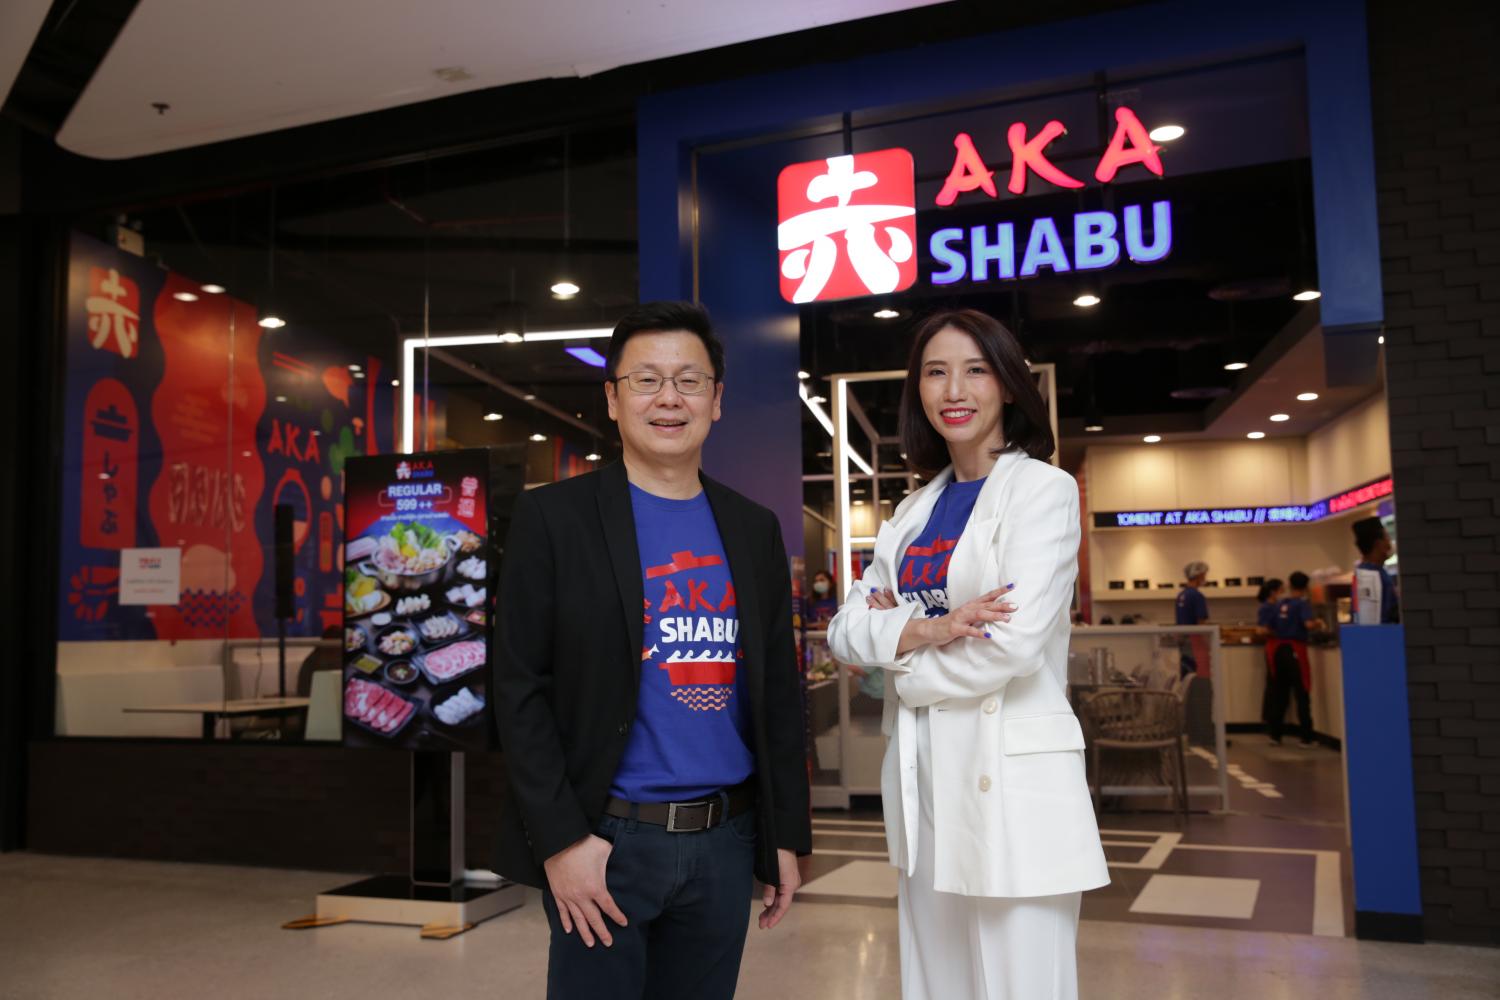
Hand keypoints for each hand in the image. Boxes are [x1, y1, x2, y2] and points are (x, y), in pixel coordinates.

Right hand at [543, 834, 627, 947]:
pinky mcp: (558, 893)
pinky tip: (569, 930)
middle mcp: (581, 896)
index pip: (609, 907)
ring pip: (578, 919)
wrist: (558, 843)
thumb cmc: (583, 845)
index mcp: (595, 887)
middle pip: (594, 919)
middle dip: (602, 932)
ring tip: (590, 944)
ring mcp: (568, 897)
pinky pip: (562, 912)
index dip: (617, 916)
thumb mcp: (604, 849)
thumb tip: (621, 859)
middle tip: (608, 943)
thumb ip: (613, 858)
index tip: (623, 923)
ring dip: (585, 932)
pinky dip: (566, 922)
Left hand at [759, 848, 800, 929]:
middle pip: (781, 904)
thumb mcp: (771, 872)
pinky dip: (773, 900)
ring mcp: (790, 881)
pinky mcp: (786, 877)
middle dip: (771, 915)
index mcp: (790, 884)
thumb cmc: (776, 854)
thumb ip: (770, 889)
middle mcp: (792, 884)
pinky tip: (767, 905)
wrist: (781, 838)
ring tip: (762, 919)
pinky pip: (780, 892)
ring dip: (771, 909)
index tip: (768, 926)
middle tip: (761, 925)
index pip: (783, 905)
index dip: (775, 917)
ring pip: (780, 899)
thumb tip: (767, 904)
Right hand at [893, 585, 1017, 654]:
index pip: (988, 596)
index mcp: (971, 605)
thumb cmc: (952, 623)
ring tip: (1007, 618)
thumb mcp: (968, 616)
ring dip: (994, 616)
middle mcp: (967, 609)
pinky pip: (968, 630)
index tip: (1013, 585)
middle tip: (1016, 606)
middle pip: (987, 605)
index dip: (1000, 591)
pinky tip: (988, 635)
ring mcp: (961, 618)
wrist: (930, 629)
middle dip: (1002, 605)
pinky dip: (978, 632)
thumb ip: (981, 614)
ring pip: (979, 614)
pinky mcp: (955, 628)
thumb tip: (999, 613)